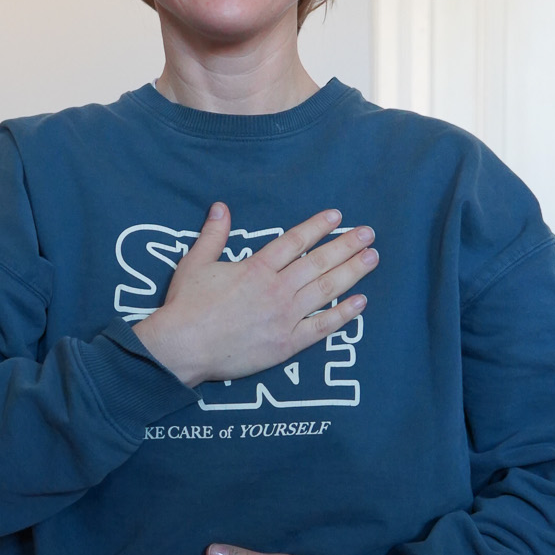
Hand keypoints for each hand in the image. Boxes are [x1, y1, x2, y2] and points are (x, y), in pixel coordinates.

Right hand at [133, 203, 374, 388]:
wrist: (182, 347)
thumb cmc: (186, 306)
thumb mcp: (196, 263)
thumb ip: (213, 235)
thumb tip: (220, 207)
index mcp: (256, 268)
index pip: (295, 241)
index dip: (318, 226)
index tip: (338, 217)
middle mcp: (276, 288)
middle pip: (319, 262)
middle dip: (346, 245)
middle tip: (369, 234)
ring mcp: (284, 317)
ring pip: (326, 289)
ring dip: (352, 272)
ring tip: (372, 258)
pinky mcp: (286, 344)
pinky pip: (321, 327)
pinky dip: (343, 315)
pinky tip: (361, 302)